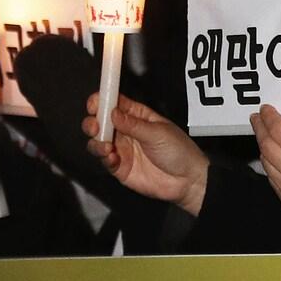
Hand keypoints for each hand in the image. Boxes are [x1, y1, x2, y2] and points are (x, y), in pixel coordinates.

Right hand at [83, 93, 208, 214]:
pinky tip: (112, 157)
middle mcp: (126, 131)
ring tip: (106, 145)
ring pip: (98, 141)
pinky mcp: (120, 167)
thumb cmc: (180, 152)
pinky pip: (104, 161)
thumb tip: (113, 113)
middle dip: (93, 122)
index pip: (114, 103)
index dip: (102, 100)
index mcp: (137, 116)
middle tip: (95, 126)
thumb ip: (133, 124)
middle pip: (100, 122)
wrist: (187, 180)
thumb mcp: (157, 133)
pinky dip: (104, 158)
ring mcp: (122, 149)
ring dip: (96, 142)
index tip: (95, 103)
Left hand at [249, 105, 280, 231]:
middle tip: (258, 119)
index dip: (269, 118)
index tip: (265, 111)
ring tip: (265, 137)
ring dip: (263, 147)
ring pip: (265, 163)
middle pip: (266, 145)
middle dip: (260, 129)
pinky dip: (271, 166)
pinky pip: (272, 179)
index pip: (279, 131)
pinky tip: (274, 159)